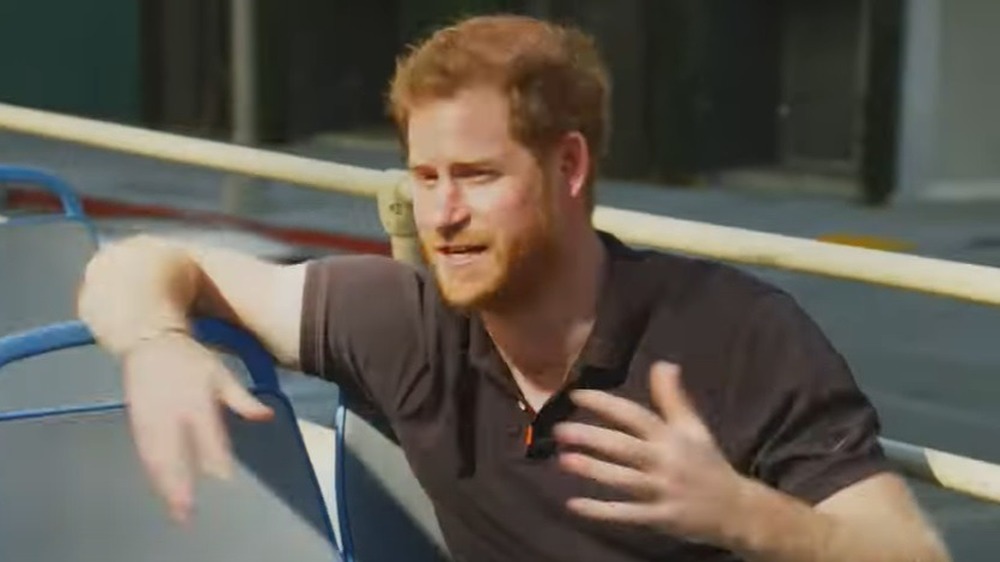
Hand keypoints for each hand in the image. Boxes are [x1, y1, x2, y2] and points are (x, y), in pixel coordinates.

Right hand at [122, 332, 273, 521]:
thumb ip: (243, 400)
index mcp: (196, 399)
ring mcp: (150, 418)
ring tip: (175, 510)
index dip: (215, 456)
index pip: (208, 434)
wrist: (150, 342)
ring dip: (164, 485)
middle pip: (175, 453)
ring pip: (156, 458)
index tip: (224, 478)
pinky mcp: (136, 422)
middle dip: (181, 484)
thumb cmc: (191, 360)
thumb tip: (266, 416)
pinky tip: (160, 489)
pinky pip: (144, 452)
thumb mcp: (222, 374)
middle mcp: (171, 412)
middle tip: (188, 511)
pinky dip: (152, 472)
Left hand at [553, 361, 748, 545]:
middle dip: (591, 437)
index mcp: (671, 437)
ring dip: (593, 469)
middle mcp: (665, 461)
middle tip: (559, 430)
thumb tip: (663, 363)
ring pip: (623, 479)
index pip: (635, 415)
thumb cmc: (707, 464)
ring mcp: (662, 491)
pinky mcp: (660, 518)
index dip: (606, 404)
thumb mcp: (694, 428)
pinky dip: (601, 511)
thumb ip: (673, 398)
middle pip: (624, 446)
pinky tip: (574, 504)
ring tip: (563, 460)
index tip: (577, 395)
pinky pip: (627, 514)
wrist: (737, 510)